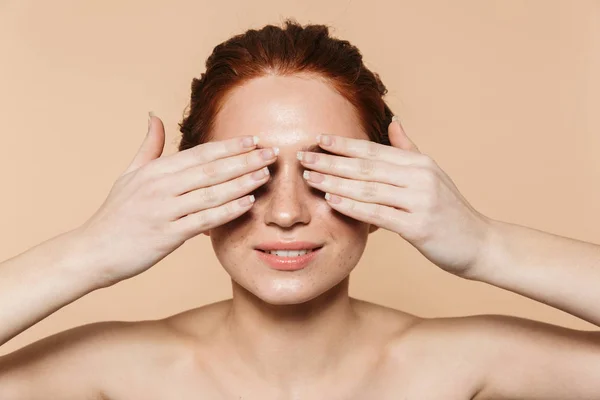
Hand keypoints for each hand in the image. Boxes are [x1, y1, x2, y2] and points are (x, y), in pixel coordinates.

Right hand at [75, 114, 277, 285]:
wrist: (93, 251)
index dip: (229, 146)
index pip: (200, 153)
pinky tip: (247, 202)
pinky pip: (204, 219)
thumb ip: (149, 146)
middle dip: (244, 159)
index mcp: (155, 170)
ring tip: (266, 174)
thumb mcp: (129, 174)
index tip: (254, 139)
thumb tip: (154, 116)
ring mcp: (164, 210)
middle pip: (211, 169)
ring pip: (211, 192)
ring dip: (242, 182)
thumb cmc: (115, 213)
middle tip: (272, 152)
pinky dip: (227, 210)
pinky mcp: (167, 235)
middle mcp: (161, 186)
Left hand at [297, 118, 491, 276]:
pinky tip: (331, 200)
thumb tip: (394, 122)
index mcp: (419, 163)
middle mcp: (420, 177)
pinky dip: (352, 206)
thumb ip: (409, 150)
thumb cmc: (451, 211)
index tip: (317, 139)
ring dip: (335, 182)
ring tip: (309, 177)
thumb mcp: (433, 175)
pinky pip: (378, 213)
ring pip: (368, 188)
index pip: (374, 150)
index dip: (344, 144)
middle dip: (331, 161)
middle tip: (301, 157)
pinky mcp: (419, 226)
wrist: (481, 244)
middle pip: (366, 166)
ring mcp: (420, 200)